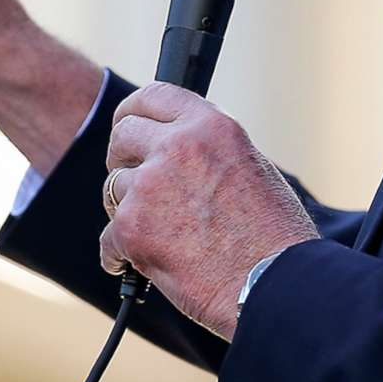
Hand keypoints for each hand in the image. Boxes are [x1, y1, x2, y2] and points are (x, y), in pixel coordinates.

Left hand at [99, 82, 318, 339]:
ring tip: (161, 237)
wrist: (274, 285)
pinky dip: (120, 255)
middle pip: (122, 136)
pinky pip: (108, 239)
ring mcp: (150, 185)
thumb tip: (172, 149)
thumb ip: (207, 150)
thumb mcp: (250, 168)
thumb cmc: (274, 237)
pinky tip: (140, 264)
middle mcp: (177, 147)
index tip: (126, 123)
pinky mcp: (132, 227)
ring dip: (128, 212)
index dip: (133, 110)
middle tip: (137, 186)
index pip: (154, 95)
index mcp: (211, 127)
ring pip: (113, 189)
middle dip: (124, 161)